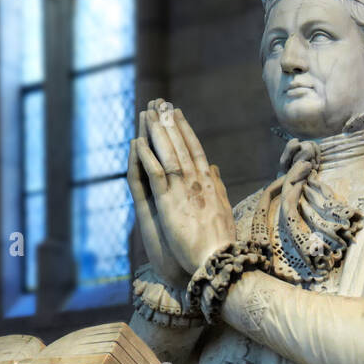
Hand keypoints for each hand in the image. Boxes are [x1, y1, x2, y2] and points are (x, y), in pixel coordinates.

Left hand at [131, 103, 235, 277]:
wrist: (217, 261)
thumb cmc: (222, 241)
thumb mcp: (224, 209)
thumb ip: (217, 187)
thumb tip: (214, 169)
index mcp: (210, 185)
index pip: (196, 151)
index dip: (185, 131)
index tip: (177, 114)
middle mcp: (197, 182)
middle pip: (181, 146)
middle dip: (169, 123)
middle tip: (158, 103)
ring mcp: (183, 191)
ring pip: (168, 154)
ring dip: (157, 133)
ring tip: (148, 113)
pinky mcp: (169, 204)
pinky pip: (156, 174)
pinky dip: (148, 156)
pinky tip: (139, 142)